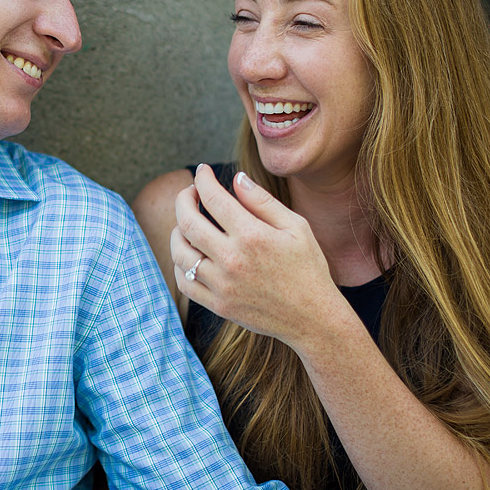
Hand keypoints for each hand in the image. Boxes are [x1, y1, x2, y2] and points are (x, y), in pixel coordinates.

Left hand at [170, 164, 340, 347]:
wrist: (313, 318)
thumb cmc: (308, 268)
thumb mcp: (296, 227)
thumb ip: (262, 201)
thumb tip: (235, 178)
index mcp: (253, 236)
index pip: (213, 198)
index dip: (202, 179)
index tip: (202, 171)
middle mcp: (232, 259)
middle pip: (187, 222)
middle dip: (183, 199)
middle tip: (189, 192)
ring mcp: (222, 285)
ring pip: (180, 252)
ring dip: (177, 231)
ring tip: (187, 221)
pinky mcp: (218, 305)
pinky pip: (184, 282)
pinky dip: (179, 264)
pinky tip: (189, 253)